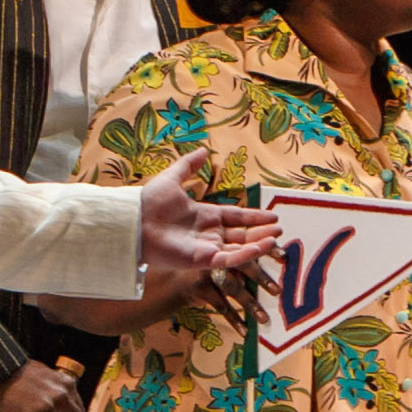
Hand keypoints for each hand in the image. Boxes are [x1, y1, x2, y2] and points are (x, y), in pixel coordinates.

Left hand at [131, 153, 276, 301]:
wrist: (132, 222)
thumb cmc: (148, 202)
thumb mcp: (172, 178)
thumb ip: (188, 166)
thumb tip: (202, 151)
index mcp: (203, 215)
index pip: (235, 216)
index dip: (253, 216)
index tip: (271, 215)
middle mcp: (207, 233)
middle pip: (241, 233)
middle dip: (260, 232)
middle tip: (279, 229)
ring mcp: (205, 248)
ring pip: (239, 247)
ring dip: (258, 243)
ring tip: (276, 238)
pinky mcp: (202, 260)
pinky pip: (229, 258)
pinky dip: (246, 254)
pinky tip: (261, 246)